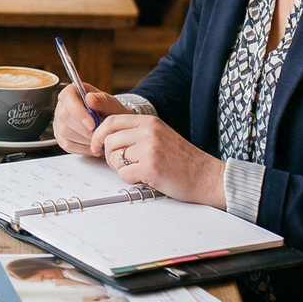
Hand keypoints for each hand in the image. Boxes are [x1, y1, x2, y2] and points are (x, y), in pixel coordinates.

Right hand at [52, 82, 132, 154]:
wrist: (113, 127)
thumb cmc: (111, 113)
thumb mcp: (112, 105)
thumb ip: (103, 101)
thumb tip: (90, 97)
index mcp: (73, 92)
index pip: (67, 97)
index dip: (78, 111)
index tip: (93, 123)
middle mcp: (63, 105)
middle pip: (64, 116)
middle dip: (83, 129)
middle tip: (98, 134)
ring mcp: (60, 121)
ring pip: (64, 132)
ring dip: (84, 139)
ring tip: (97, 140)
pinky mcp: (60, 136)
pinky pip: (66, 144)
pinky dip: (82, 148)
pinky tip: (92, 146)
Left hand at [94, 114, 225, 208]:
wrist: (207, 176)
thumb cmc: (183, 160)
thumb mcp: (160, 136)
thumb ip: (136, 133)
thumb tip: (106, 138)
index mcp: (149, 122)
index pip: (111, 122)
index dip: (98, 135)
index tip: (96, 146)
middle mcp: (148, 131)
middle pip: (109, 141)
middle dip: (111, 157)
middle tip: (124, 165)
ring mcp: (150, 148)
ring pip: (114, 158)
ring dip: (122, 169)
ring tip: (140, 171)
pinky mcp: (151, 166)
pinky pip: (124, 174)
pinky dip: (132, 180)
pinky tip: (147, 178)